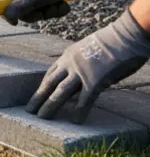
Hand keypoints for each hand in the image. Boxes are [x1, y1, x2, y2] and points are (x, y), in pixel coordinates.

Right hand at [0, 0, 88, 24]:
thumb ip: (18, 8)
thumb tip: (7, 17)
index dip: (4, 13)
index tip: (16, 22)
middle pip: (19, 11)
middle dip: (35, 14)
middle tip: (44, 9)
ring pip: (35, 12)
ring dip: (48, 12)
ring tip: (57, 4)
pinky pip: (46, 10)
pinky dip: (55, 9)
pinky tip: (62, 3)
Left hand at [27, 10, 149, 122]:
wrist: (126, 34)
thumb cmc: (113, 41)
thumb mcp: (89, 49)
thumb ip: (83, 63)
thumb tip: (86, 76)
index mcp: (68, 56)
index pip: (50, 74)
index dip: (42, 86)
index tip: (37, 95)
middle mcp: (70, 64)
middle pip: (49, 84)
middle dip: (38, 98)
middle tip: (29, 111)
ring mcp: (81, 73)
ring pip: (60, 93)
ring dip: (50, 106)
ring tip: (42, 118)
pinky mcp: (95, 81)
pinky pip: (85, 100)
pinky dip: (79, 111)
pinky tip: (75, 121)